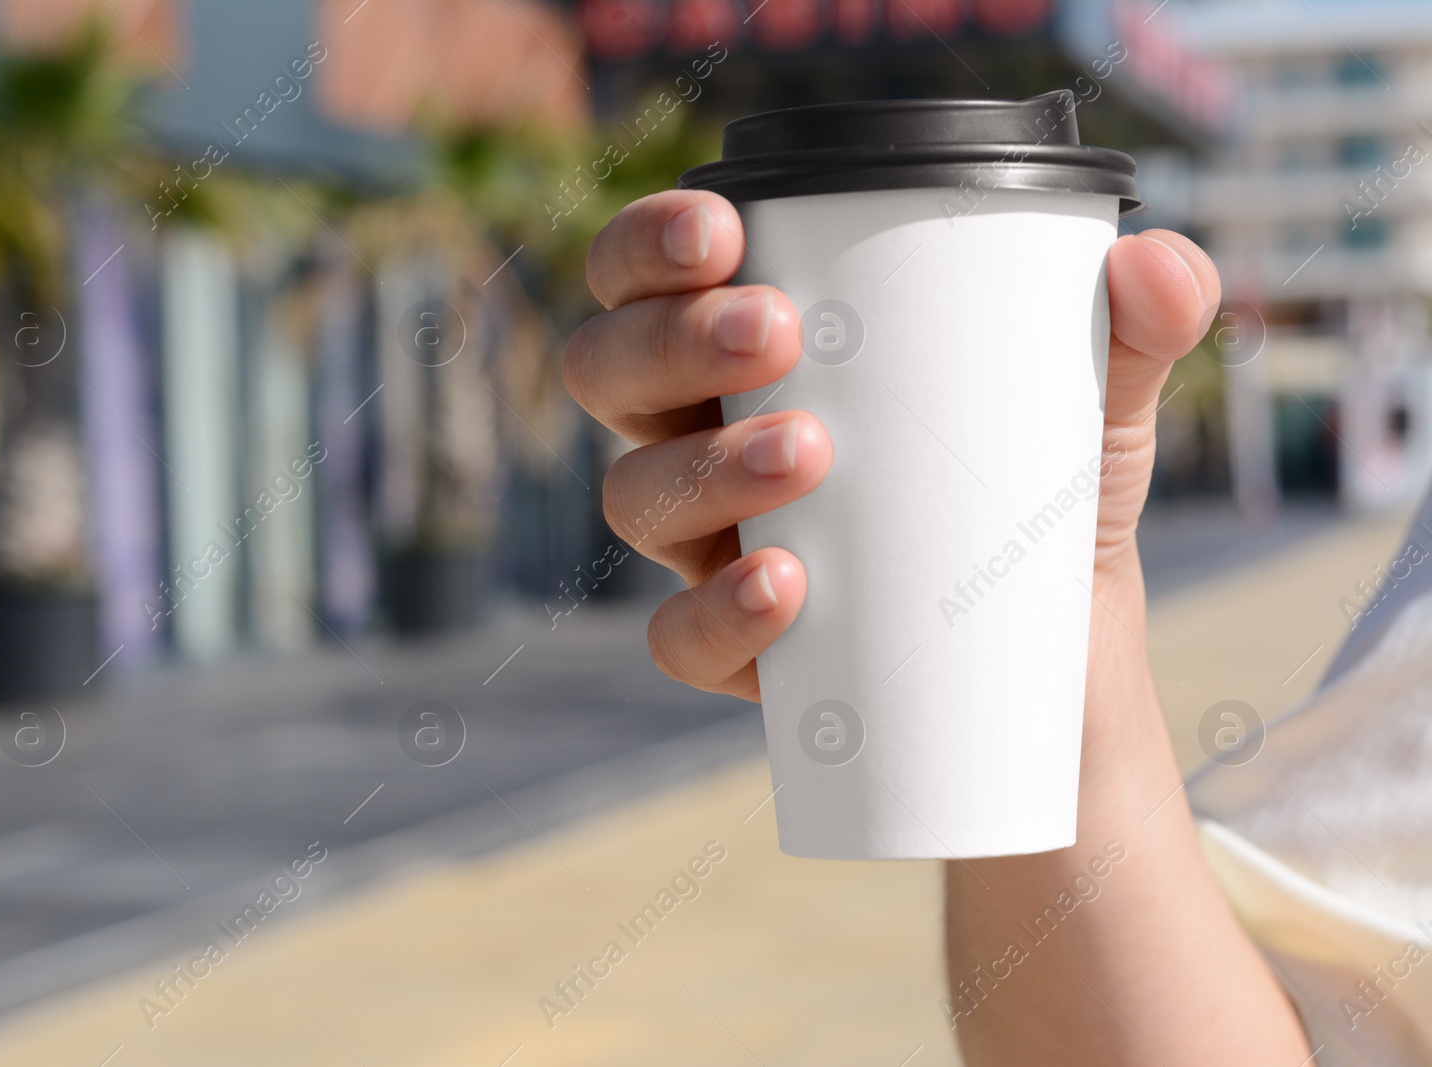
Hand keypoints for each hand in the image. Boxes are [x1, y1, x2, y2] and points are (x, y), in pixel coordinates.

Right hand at [565, 190, 1218, 705]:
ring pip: (633, 496)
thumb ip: (1136, 321)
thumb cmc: (1036, 490)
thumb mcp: (1093, 395)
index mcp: (747, 349)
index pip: (646, 275)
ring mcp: (707, 546)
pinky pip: (678, 635)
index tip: (724, 229)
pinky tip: (786, 587)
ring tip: (809, 456)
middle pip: (609, 372)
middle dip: (673, 341)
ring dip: (703, 468)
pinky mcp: (735, 648)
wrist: (1054, 651)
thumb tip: (1155, 264)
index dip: (648, 242)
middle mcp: (700, 436)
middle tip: (777, 333)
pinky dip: (719, 611)